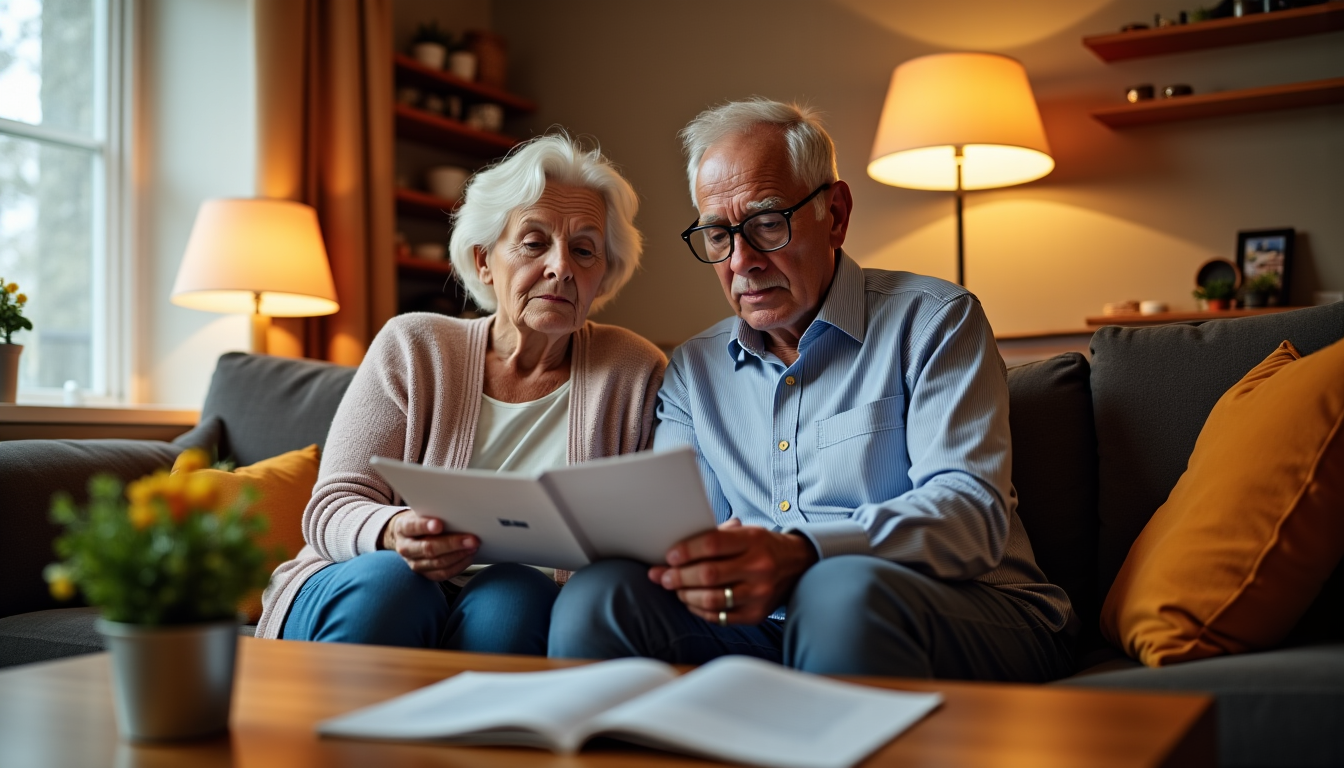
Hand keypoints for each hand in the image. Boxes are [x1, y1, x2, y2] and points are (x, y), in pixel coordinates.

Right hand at [379, 510, 477, 581]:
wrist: (409, 537)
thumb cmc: (421, 520)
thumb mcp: (422, 512)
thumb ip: (434, 512)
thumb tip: (457, 512)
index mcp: (403, 528)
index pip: (412, 527)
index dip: (425, 526)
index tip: (439, 524)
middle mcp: (406, 548)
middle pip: (428, 548)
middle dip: (452, 544)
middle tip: (472, 539)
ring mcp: (414, 563)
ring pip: (437, 563)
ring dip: (459, 555)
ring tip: (474, 547)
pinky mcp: (425, 574)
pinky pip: (442, 574)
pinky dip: (458, 566)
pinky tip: (468, 557)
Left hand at [648, 519, 818, 624]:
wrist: (797, 565)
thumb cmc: (761, 546)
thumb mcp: (745, 532)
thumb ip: (714, 538)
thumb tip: (674, 554)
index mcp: (753, 540)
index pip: (712, 544)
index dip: (686, 551)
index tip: (670, 556)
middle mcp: (759, 567)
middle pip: (708, 574)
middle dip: (679, 576)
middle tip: (664, 576)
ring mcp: (759, 594)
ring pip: (711, 599)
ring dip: (686, 595)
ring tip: (676, 589)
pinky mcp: (756, 615)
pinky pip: (719, 617)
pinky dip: (699, 610)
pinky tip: (691, 601)